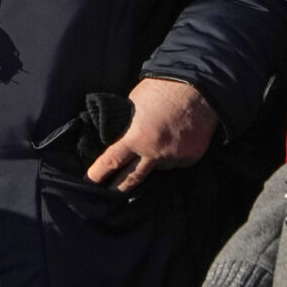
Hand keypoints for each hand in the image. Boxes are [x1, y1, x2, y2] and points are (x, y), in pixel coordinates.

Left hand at [85, 78, 218, 191]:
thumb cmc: (160, 90)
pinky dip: (171, 156)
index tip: (89, 182)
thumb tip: (120, 138)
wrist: (197, 89)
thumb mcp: (133, 105)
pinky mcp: (191, 158)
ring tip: (155, 144)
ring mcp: (174, 157)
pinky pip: (176, 162)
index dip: (99, 173)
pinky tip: (173, 141)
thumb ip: (127, 126)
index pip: (112, 161)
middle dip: (119, 188)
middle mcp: (154, 152)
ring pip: (158, 167)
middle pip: (132, 178)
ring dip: (153, 161)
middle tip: (108, 197)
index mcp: (135, 137)